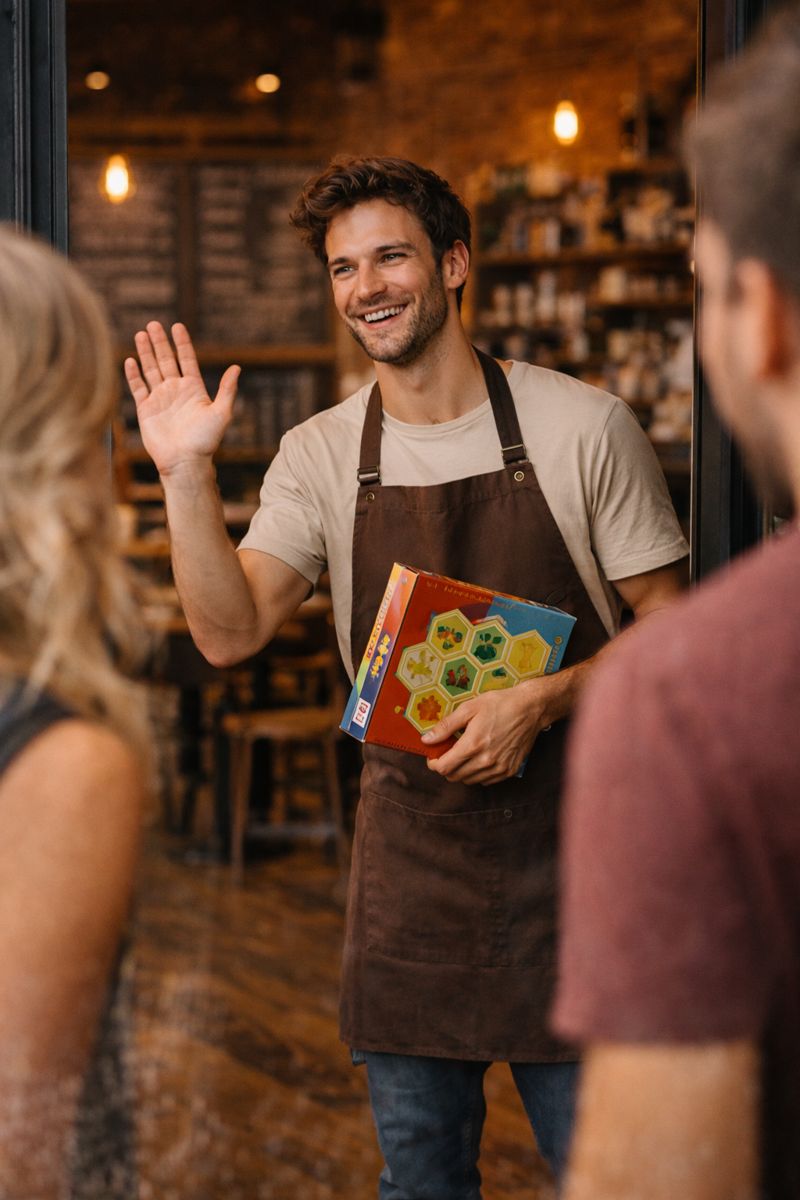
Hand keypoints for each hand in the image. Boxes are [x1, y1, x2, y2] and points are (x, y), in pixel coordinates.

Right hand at [124, 322, 239, 474]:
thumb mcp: (221, 412)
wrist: (185, 461)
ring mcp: (160, 399)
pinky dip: (134, 374)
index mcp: (193, 389)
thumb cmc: (205, 441)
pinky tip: (130, 360)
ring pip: (151, 370)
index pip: (186, 359)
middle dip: (160, 342)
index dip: (182, 343)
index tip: (177, 326)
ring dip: (146, 352)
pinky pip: (138, 388)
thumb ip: (227, 390)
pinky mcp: (146, 410)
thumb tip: (237, 367)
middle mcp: (176, 391)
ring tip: (141, 334)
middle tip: (153, 324)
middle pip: (166, 360)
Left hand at [422, 678, 556, 785]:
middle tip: (448, 753)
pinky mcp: (509, 771)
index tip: (433, 756)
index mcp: (473, 745)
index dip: (434, 763)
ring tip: (464, 754)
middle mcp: (486, 761)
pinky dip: (477, 774)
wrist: (531, 708)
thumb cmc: (500, 704)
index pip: (444, 767)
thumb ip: (446, 726)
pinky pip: (485, 781)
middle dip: (446, 767)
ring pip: (469, 781)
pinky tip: (479, 758)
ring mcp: (499, 768)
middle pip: (454, 777)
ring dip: (461, 771)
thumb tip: (426, 739)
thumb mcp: (469, 708)